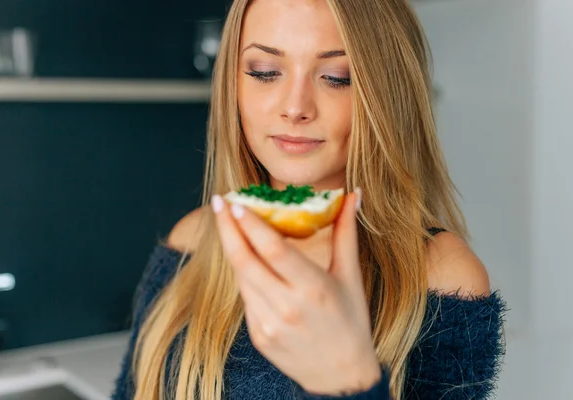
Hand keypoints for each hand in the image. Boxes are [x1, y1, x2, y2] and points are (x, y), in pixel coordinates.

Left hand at [212, 188, 381, 394]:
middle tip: (218, 202)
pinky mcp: (258, 336)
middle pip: (245, 260)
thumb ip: (346, 232)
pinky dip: (243, 273)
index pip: (273, 249)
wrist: (341, 375)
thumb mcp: (350, 276)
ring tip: (229, 223)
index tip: (236, 202)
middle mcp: (287, 307)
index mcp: (313, 288)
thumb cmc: (351, 320)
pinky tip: (245, 258)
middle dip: (228, 228)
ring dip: (232, 248)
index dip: (251, 224)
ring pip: (241, 277)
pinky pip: (245, 297)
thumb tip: (353, 194)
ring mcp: (268, 324)